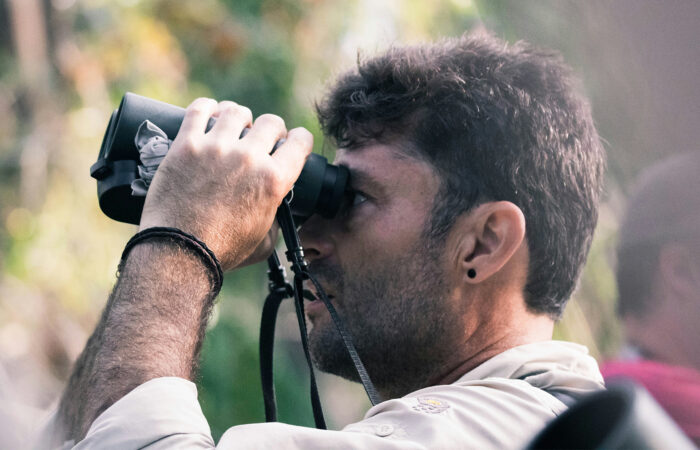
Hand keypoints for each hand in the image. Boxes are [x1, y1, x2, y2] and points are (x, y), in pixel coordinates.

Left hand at [139, 98, 311, 270]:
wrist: (179, 252)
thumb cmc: (222, 252)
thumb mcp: (264, 242)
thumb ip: (276, 220)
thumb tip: (275, 209)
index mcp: (273, 180)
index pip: (300, 142)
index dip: (300, 140)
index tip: (292, 142)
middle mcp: (249, 158)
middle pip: (271, 122)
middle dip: (270, 130)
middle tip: (260, 139)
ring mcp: (216, 148)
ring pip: (236, 111)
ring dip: (238, 117)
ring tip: (232, 126)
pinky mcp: (186, 145)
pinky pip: (199, 109)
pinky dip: (207, 107)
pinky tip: (208, 113)